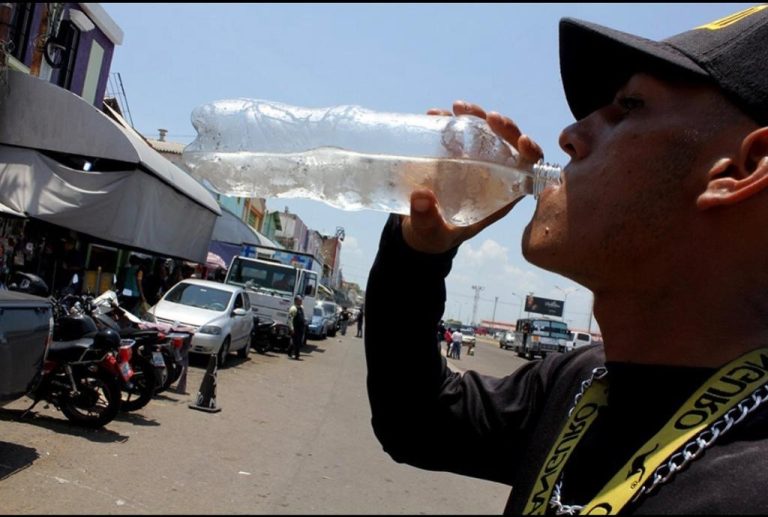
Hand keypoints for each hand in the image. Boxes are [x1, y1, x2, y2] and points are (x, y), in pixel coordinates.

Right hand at [401, 100, 543, 253]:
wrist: (415, 231)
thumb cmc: (432, 237)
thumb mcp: (431, 233)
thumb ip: (428, 220)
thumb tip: (421, 197)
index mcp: (499, 197)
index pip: (527, 172)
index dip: (530, 154)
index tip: (522, 142)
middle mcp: (491, 176)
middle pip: (508, 146)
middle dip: (502, 127)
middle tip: (485, 116)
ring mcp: (473, 163)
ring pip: (485, 134)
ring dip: (476, 117)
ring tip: (456, 109)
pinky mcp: (453, 156)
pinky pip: (459, 132)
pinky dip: (450, 120)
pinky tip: (436, 113)